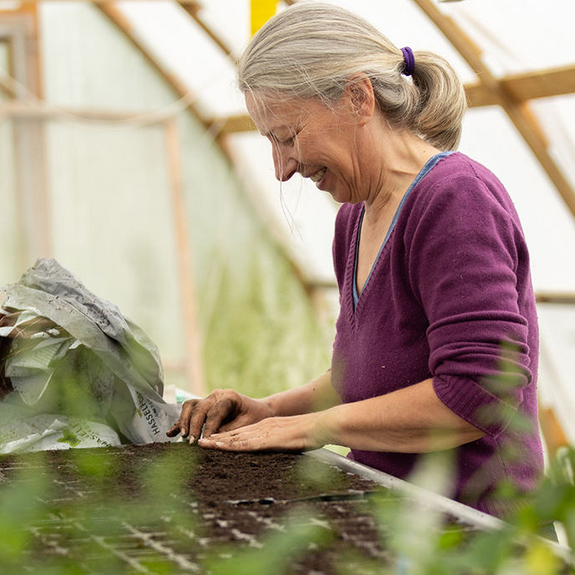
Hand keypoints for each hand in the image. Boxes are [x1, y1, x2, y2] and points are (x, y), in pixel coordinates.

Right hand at [166, 388, 274, 443]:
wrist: (259, 411)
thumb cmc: (255, 418)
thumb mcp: (246, 426)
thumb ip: (228, 432)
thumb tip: (209, 442)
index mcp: (229, 397)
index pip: (215, 412)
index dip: (209, 428)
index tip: (205, 441)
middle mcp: (217, 395)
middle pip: (200, 408)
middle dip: (194, 425)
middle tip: (192, 442)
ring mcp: (208, 399)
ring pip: (190, 406)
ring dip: (184, 421)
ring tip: (183, 436)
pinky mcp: (203, 407)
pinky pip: (188, 412)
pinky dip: (180, 422)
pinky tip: (171, 433)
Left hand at [197, 412, 327, 451]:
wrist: (321, 425)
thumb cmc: (312, 433)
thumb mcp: (293, 437)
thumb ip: (283, 441)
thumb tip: (281, 447)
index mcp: (267, 427)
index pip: (242, 433)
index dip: (225, 436)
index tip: (211, 440)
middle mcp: (261, 428)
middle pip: (234, 433)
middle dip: (215, 437)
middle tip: (198, 441)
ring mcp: (263, 433)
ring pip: (235, 437)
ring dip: (217, 441)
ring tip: (200, 444)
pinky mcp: (267, 439)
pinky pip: (244, 443)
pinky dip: (229, 445)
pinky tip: (218, 446)